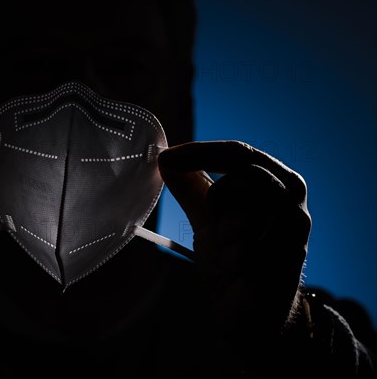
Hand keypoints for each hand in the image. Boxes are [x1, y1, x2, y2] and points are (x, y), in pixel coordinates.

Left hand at [158, 141, 310, 347]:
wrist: (250, 310)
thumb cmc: (233, 259)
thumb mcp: (207, 218)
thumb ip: (192, 189)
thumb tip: (166, 160)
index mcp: (273, 179)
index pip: (237, 152)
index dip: (200, 152)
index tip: (167, 158)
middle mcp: (290, 195)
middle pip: (245, 174)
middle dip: (218, 200)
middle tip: (214, 227)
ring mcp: (295, 224)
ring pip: (248, 207)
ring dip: (226, 233)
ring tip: (228, 252)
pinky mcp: (291, 253)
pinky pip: (250, 243)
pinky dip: (232, 257)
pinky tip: (237, 268)